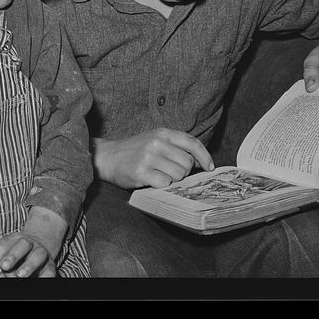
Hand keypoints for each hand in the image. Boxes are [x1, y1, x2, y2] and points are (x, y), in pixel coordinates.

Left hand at [0, 232, 55, 277]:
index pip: (3, 245)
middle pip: (22, 245)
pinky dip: (45, 276)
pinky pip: (50, 270)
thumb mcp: (6, 248)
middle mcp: (29, 244)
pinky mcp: (50, 265)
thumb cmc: (17, 251)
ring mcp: (41, 253)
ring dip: (29, 265)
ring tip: (20, 275)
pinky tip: (39, 280)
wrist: (41, 246)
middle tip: (4, 266)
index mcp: (14, 239)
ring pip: (37, 256)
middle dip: (12, 255)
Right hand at [95, 129, 214, 189]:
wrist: (108, 157)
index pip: (192, 143)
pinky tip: (151, 180)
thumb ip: (175, 146)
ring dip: (172, 179)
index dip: (205, 156)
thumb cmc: (135, 150)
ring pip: (178, 175)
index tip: (209, 167)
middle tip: (170, 171)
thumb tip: (200, 161)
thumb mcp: (155, 140)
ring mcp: (148, 157)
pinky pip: (165, 183)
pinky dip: (161, 185)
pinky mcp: (141, 172)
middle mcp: (156, 142)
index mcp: (162, 133)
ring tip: (158, 174)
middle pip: (187, 163)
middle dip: (183, 171)